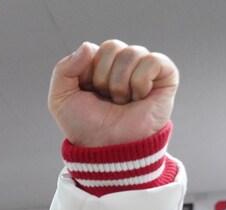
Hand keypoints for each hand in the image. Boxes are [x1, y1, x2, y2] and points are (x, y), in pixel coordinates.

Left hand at [49, 41, 177, 146]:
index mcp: (98, 66)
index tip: (88, 93)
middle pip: (112, 46)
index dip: (86, 73)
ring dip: (120, 84)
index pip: (93, 49)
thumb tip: (87, 46)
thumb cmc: (85, 126)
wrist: (108, 148)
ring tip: (122, 102)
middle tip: (106, 99)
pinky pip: (152, 60)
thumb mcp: (60, 99)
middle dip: (103, 77)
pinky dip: (140, 82)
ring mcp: (144, 69)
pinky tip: (139, 97)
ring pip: (132, 53)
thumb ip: (63, 70)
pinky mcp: (165, 76)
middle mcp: (122, 64)